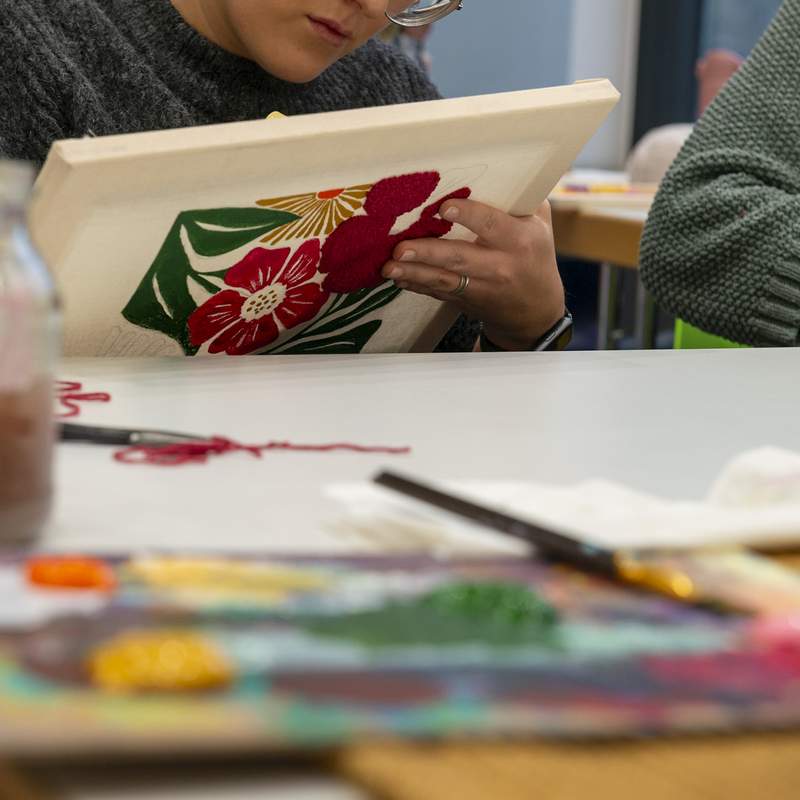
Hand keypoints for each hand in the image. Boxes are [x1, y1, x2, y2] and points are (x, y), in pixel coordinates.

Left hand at [381, 198, 564, 350]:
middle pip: (459, 257)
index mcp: (519, 240)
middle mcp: (500, 266)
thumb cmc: (535, 254)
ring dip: (414, 273)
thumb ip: (522, 201)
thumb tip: (500, 167)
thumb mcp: (540, 225)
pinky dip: (417, 285)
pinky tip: (397, 278)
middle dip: (428, 252)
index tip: (443, 208)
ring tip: (389, 267)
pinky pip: (438, 292)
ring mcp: (482, 287)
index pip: (492, 225)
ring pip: (444, 279)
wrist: (536, 309)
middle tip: (400, 248)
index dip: (468, 216)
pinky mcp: (466, 301)